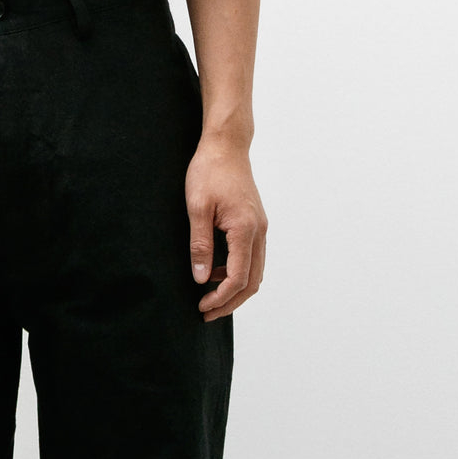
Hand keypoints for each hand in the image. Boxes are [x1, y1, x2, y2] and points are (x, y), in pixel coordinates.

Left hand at [185, 137, 266, 322]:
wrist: (226, 145)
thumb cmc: (209, 171)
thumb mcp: (197, 208)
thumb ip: (200, 246)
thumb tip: (201, 279)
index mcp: (245, 229)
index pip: (238, 278)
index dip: (221, 298)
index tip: (202, 308)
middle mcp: (259, 231)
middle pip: (252, 282)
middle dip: (230, 302)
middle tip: (206, 313)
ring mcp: (260, 228)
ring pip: (255, 272)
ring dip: (234, 290)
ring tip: (209, 297)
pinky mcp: (255, 224)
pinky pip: (252, 259)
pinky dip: (237, 273)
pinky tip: (215, 273)